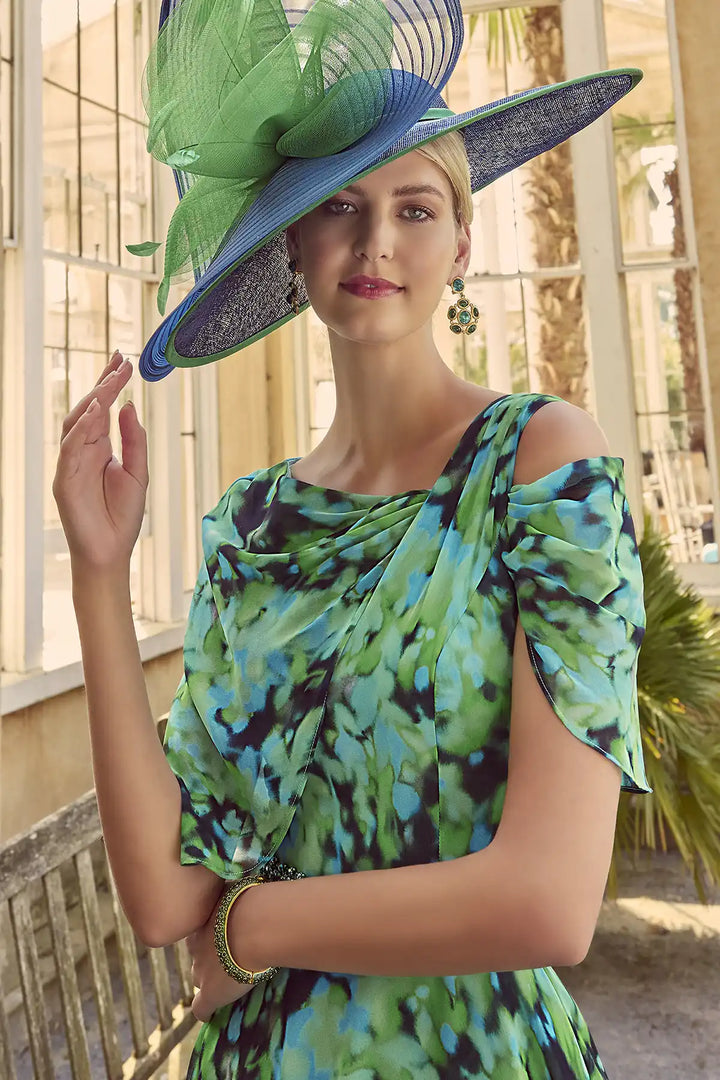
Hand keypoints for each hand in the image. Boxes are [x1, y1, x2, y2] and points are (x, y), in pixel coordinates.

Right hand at [52, 351, 148, 571]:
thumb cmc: (123, 516)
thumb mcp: (138, 473)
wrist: (110, 552)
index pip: (102, 409)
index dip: (109, 384)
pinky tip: (96, 412)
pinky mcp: (64, 481)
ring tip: (111, 382)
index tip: (122, 360)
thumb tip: (130, 406)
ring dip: (93, 401)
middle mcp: (82, 452)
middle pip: (87, 410)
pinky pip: (69, 448)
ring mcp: (71, 465)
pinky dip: (81, 429)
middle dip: (103, 385)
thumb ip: (134, 440)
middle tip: (120, 363)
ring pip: (76, 424)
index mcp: (99, 449)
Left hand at [186, 888, 259, 1022]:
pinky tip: (210, 1012)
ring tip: (226, 979)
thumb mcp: (241, 890)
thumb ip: (238, 890)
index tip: (228, 934)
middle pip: (197, 954)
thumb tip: (246, 874)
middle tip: (228, 955)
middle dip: (209, 956)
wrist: (254, 928)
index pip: (201, 931)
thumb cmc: (251, 903)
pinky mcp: (210, 994)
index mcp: (204, 921)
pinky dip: (205, 1010)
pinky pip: (200, 1008)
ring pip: (199, 978)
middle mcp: (198, 946)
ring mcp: (202, 971)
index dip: (214, 935)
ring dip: (210, 978)